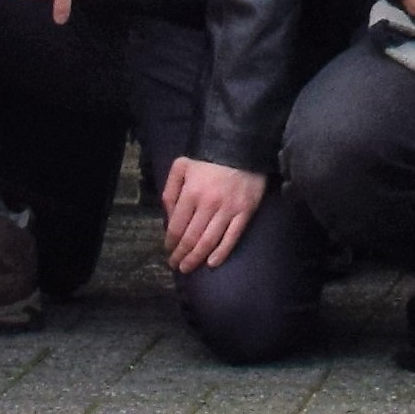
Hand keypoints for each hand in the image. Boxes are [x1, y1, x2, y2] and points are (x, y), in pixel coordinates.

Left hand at [160, 156, 265, 275]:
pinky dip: (222, 252)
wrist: (242, 146)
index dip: (170, 242)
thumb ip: (171, 190)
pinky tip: (212, 263)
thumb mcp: (181, 166)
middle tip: (176, 265)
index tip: (168, 250)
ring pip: (209, 241)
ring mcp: (228, 210)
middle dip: (181, 255)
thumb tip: (168, 217)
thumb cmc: (208, 158)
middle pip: (191, 238)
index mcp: (191, 193)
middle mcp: (208, 204)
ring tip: (188, 267)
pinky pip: (232, 237)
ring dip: (196, 258)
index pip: (177, 226)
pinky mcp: (246, 212)